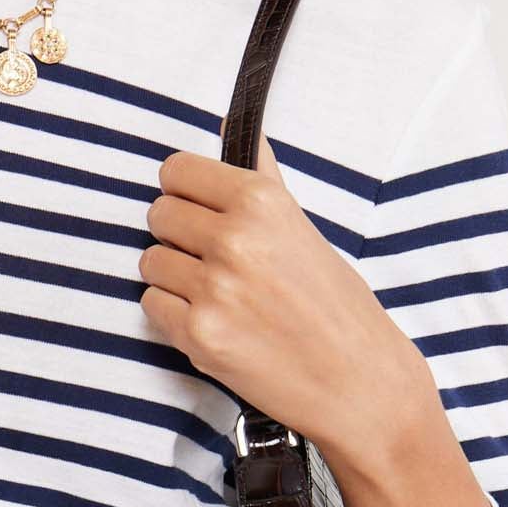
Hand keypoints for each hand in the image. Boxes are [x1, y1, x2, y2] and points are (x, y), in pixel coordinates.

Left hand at [137, 137, 425, 474]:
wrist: (357, 382)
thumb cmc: (336, 306)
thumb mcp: (303, 228)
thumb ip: (261, 179)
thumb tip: (231, 124)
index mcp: (261, 201)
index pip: (177, 171)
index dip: (185, 191)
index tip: (199, 208)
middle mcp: (234, 239)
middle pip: (158, 214)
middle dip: (178, 234)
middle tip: (213, 258)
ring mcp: (213, 289)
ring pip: (150, 261)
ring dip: (174, 276)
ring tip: (218, 293)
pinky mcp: (198, 335)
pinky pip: (151, 305)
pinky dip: (174, 314)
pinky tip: (214, 321)